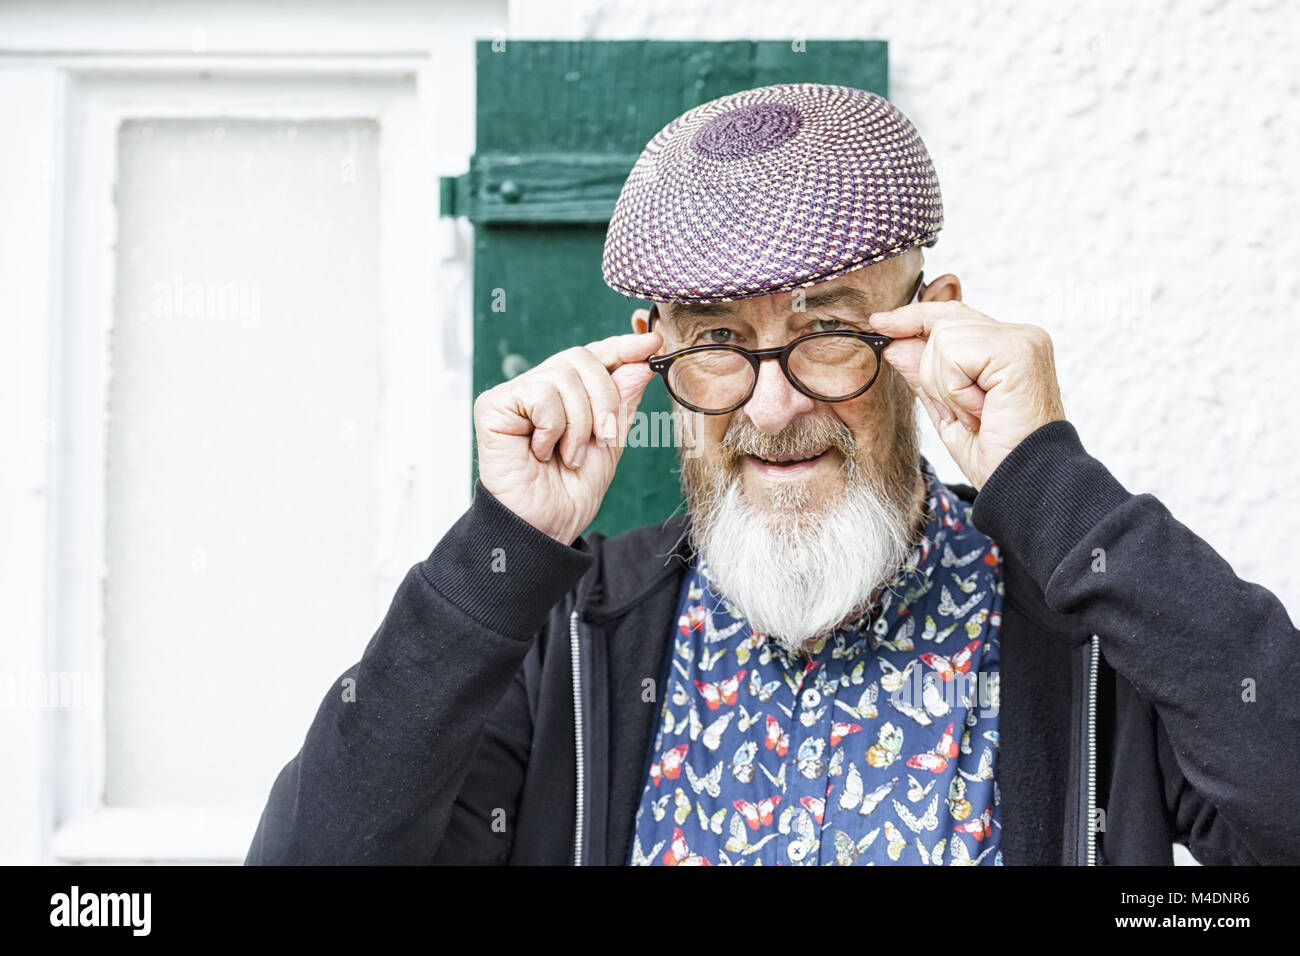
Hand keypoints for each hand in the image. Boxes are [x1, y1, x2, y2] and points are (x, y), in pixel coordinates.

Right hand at [474, 331, 662, 543]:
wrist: (545, 527)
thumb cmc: (571, 492)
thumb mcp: (610, 443)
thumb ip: (622, 402)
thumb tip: (640, 363)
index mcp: (565, 395)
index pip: (593, 356)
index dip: (622, 347)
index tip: (653, 342)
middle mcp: (537, 388)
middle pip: (582, 358)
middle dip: (605, 399)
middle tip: (605, 436)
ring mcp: (513, 395)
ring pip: (563, 376)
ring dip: (579, 424)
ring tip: (568, 456)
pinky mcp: (493, 406)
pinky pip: (541, 395)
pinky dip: (553, 428)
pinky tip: (541, 452)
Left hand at [871, 301, 1065, 489]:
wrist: (1026, 483)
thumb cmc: (996, 456)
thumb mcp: (948, 412)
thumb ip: (925, 376)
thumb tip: (895, 343)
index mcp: (1007, 347)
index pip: (952, 315)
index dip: (913, 317)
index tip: (880, 323)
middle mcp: (1020, 336)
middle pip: (942, 323)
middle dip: (931, 373)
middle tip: (956, 412)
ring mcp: (1022, 339)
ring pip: (943, 338)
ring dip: (946, 387)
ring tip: (976, 415)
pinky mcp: (1018, 350)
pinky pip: (955, 355)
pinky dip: (956, 390)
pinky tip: (982, 411)